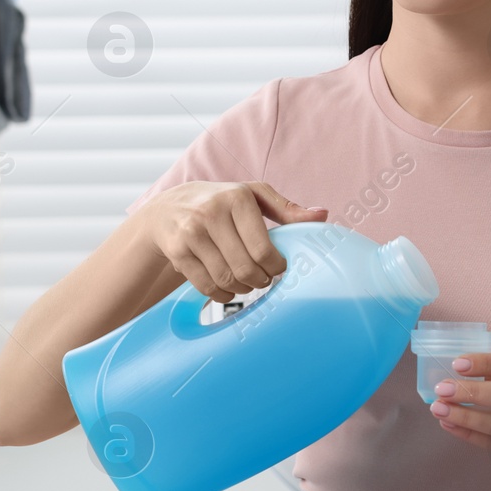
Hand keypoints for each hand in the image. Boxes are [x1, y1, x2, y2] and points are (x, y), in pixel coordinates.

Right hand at [141, 181, 327, 302]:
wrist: (168, 209)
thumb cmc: (219, 202)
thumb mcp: (253, 196)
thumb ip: (287, 209)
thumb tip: (322, 215)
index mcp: (237, 198)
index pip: (264, 249)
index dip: (276, 266)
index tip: (278, 267)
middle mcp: (211, 213)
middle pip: (246, 268)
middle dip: (260, 280)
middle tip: (263, 279)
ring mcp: (191, 233)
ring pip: (226, 279)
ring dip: (242, 289)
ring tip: (246, 282)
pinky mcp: (177, 252)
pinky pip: (207, 286)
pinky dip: (222, 294)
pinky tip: (227, 287)